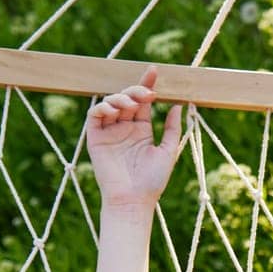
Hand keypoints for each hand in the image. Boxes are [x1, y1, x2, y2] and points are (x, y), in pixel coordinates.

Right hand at [86, 64, 184, 210]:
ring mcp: (109, 132)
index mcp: (141, 129)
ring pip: (110, 103)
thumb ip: (171, 129)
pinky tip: (114, 110)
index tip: (154, 71)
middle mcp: (124, 128)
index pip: (142, 101)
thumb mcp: (167, 151)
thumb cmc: (152, 181)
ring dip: (120, 98)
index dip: (146, 84)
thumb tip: (178, 105)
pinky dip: (102, 107)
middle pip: (126, 98)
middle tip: (148, 95)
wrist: (134, 200)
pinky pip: (94, 115)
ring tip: (131, 107)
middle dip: (136, 90)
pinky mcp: (95, 138)